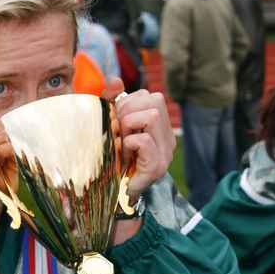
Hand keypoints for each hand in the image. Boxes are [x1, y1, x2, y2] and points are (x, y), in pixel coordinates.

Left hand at [107, 79, 175, 198]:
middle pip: (155, 100)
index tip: (116, 119)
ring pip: (152, 116)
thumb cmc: (109, 158)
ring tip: (120, 140)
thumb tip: (115, 79)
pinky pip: (144, 140)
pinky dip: (128, 142)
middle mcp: (167, 136)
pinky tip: (123, 152)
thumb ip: (110, 101)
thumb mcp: (108, 125)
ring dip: (128, 124)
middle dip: (128, 109)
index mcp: (158, 125)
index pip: (150, 95)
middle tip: (117, 129)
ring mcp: (165, 151)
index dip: (128, 102)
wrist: (110, 193)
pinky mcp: (157, 166)